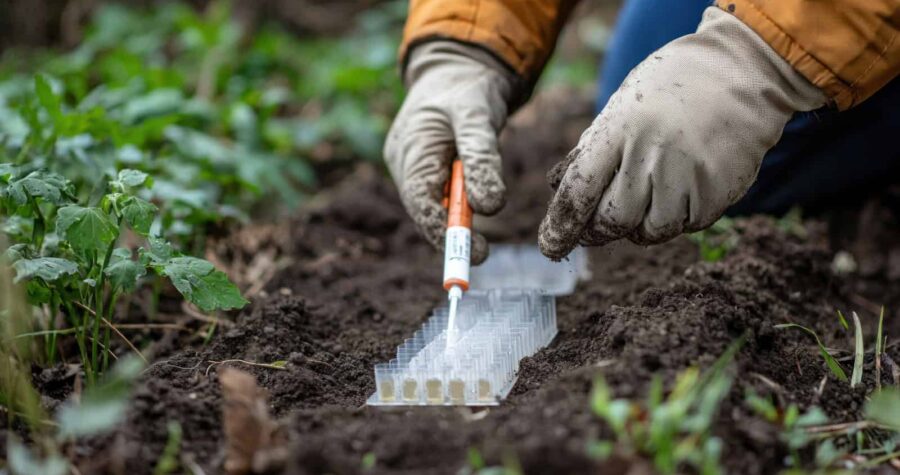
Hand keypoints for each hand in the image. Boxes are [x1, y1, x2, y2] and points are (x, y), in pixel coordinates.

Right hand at [384, 41, 516, 263]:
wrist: (458, 67)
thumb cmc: (468, 89)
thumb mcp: (479, 117)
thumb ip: (483, 159)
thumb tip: (490, 208)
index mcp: (411, 148)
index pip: (422, 202)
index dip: (443, 232)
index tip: (473, 252)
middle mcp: (404, 161)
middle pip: (422, 209)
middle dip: (450, 234)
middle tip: (482, 254)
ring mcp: (411, 165)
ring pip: (430, 205)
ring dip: (453, 222)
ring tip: (480, 241)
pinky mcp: (423, 168)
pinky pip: (436, 196)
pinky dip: (454, 208)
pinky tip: (472, 213)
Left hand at [539, 7, 825, 258]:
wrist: (741, 72)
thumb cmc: (669, 89)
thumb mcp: (622, 106)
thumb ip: (592, 149)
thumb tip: (559, 191)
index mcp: (620, 129)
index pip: (580, 191)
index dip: (561, 226)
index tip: (551, 246)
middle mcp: (653, 154)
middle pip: (612, 221)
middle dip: (598, 231)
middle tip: (596, 227)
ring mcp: (688, 175)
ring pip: (649, 232)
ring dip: (639, 226)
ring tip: (646, 196)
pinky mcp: (718, 193)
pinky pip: (685, 226)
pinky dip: (676, 217)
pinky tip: (682, 186)